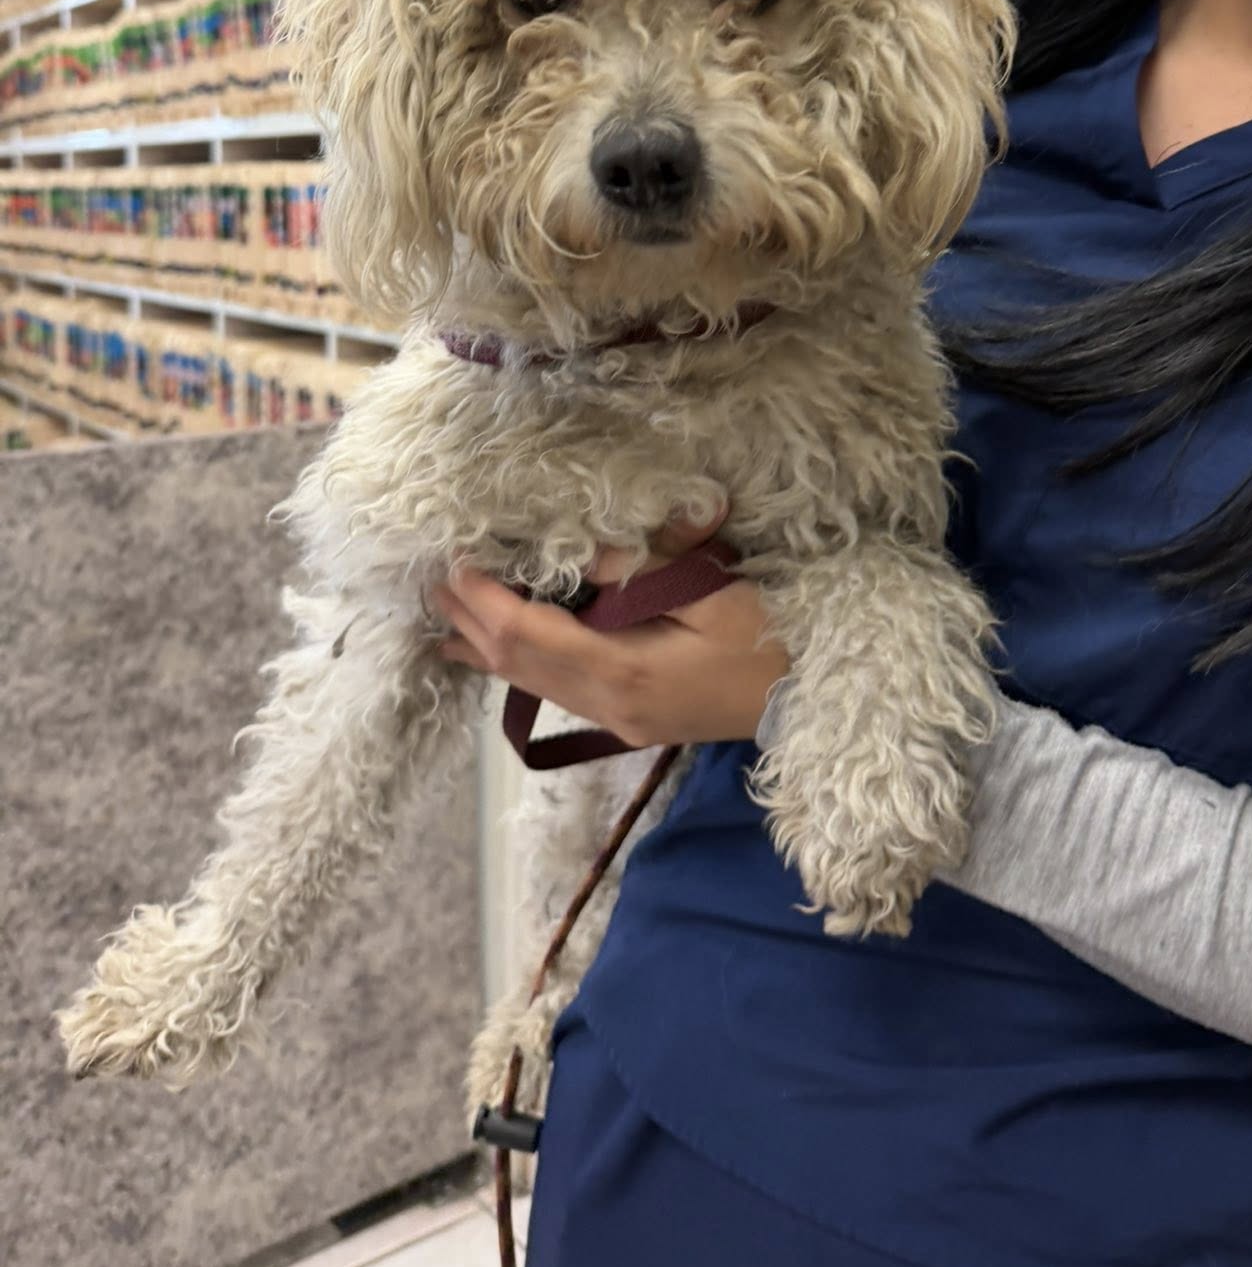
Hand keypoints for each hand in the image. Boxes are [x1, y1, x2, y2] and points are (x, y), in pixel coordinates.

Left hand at [431, 502, 788, 746]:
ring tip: (444, 616)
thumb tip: (586, 546)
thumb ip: (649, 567)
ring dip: (484, 647)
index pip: (532, 635)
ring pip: (530, 684)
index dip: (486, 600)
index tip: (454, 562)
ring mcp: (616, 719)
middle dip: (469, 621)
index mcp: (626, 670)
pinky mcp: (627, 720)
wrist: (807, 701)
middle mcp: (609, 703)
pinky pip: (553, 691)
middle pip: (518, 665)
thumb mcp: (717, 592)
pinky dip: (516, 664)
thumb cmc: (771, 639)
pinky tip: (498, 651)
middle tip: (429, 580)